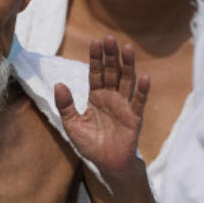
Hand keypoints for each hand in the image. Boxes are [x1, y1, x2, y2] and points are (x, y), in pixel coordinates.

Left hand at [55, 36, 149, 179]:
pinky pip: (139, 102)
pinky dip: (143, 90)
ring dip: (127, 65)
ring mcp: (124, 106)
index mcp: (96, 97)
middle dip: (110, 56)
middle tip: (109, 38)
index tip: (95, 42)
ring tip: (127, 48)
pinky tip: (145, 77)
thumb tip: (58, 84)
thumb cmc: (90, 145)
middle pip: (111, 72)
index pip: (96, 73)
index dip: (96, 58)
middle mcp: (111, 97)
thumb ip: (66, 105)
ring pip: (126, 81)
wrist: (107, 164)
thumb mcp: (72, 125)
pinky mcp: (134, 118)